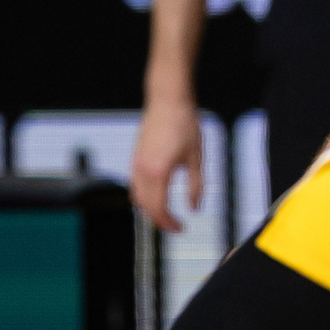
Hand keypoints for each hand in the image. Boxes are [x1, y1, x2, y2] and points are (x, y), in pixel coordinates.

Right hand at [130, 96, 204, 232]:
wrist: (168, 100)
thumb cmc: (184, 125)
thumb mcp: (196, 159)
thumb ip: (195, 186)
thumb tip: (194, 207)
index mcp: (159, 172)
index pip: (158, 209)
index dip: (169, 224)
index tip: (181, 228)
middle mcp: (143, 169)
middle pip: (145, 206)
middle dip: (159, 220)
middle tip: (175, 225)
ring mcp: (136, 162)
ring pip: (136, 196)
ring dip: (149, 208)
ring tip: (165, 212)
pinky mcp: (135, 155)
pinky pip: (134, 183)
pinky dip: (142, 195)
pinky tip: (155, 194)